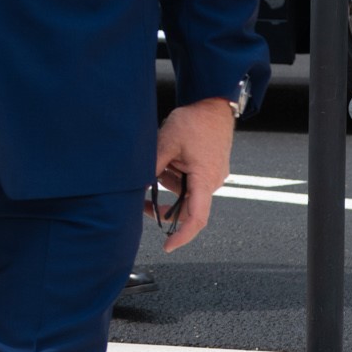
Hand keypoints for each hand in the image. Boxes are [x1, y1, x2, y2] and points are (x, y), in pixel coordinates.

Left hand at [149, 97, 233, 252]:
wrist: (214, 105)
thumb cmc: (195, 122)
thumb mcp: (166, 142)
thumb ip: (152, 166)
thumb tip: (136, 185)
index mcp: (204, 179)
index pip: (196, 217)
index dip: (182, 236)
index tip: (168, 246)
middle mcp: (212, 181)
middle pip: (187, 207)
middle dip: (164, 205)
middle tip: (142, 201)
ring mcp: (212, 176)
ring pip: (185, 193)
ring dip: (167, 184)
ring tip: (158, 162)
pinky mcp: (209, 169)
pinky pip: (189, 182)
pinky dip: (175, 176)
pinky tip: (168, 159)